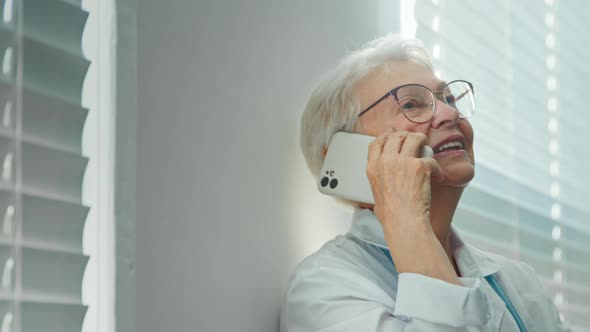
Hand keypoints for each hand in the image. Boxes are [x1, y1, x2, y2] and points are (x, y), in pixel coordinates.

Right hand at [366, 129, 459, 283]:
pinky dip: (436, 166)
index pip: (376, 142)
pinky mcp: (419, 167)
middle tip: (413, 141)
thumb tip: (384, 183)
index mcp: (373, 168)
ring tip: (426, 147)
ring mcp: (403, 162)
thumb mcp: (375, 195)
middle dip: (405, 136)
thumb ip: (379, 183)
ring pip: (414, 138)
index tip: (392, 135)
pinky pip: (430, 158)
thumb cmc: (391, 216)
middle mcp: (386, 161)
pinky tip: (436, 175)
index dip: (386, 136)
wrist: (403, 223)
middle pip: (395, 136)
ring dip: (421, 141)